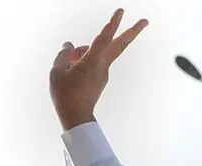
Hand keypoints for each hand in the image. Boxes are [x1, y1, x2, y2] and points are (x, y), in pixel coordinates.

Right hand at [50, 8, 148, 130]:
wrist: (76, 117)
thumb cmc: (65, 95)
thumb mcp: (57, 71)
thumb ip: (63, 54)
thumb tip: (69, 46)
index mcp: (92, 62)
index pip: (104, 37)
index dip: (112, 23)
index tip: (120, 11)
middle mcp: (102, 66)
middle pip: (119, 45)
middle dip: (132, 31)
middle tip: (145, 21)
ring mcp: (103, 73)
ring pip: (95, 53)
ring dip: (81, 53)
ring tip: (66, 69)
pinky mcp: (100, 79)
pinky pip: (92, 64)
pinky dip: (81, 62)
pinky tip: (71, 72)